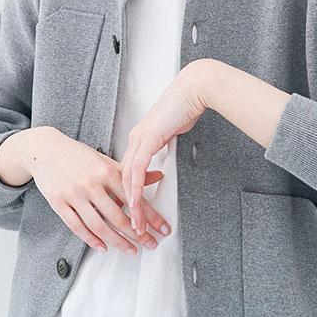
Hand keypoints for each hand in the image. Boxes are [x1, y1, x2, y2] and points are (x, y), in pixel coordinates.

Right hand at [28, 127, 172, 254]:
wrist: (44, 149)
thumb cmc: (77, 155)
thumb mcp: (104, 160)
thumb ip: (129, 172)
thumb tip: (158, 176)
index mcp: (106, 172)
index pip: (133, 198)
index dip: (150, 217)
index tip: (162, 229)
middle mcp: (91, 184)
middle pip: (118, 216)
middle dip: (137, 234)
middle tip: (150, 244)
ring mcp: (74, 195)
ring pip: (99, 225)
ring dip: (117, 241)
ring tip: (131, 250)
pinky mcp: (58, 203)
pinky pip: (77, 227)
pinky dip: (91, 240)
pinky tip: (103, 247)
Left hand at [121, 63, 208, 232]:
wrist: (192, 91)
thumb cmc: (184, 107)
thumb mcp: (170, 132)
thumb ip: (163, 145)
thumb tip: (163, 157)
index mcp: (138, 138)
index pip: (127, 171)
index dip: (129, 193)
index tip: (133, 212)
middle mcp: (134, 139)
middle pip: (124, 178)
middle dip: (127, 205)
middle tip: (132, 226)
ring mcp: (139, 139)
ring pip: (128, 178)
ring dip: (132, 204)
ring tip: (136, 223)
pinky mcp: (148, 139)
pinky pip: (137, 169)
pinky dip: (136, 188)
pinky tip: (136, 204)